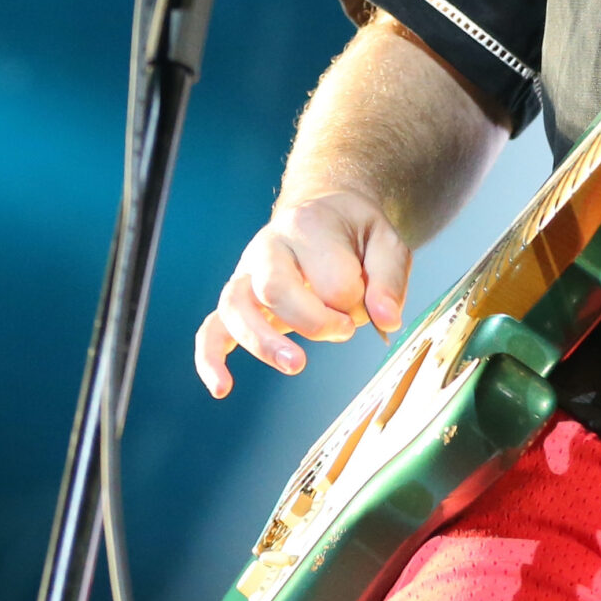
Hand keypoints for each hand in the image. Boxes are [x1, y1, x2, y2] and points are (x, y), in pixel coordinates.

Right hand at [193, 189, 408, 396]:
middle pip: (274, 288)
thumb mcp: (386, 241)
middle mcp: (268, 246)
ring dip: (264, 342)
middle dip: (315, 321)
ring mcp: (246, 272)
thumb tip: (385, 319)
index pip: (331, 278)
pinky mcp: (237, 298)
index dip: (356, 300)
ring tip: (295, 365)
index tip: (369, 301)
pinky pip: (211, 328)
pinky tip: (222, 388)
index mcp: (308, 225)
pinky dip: (211, 358)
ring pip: (236, 307)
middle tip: (345, 331)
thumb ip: (389, 279)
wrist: (323, 212)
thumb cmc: (354, 232)